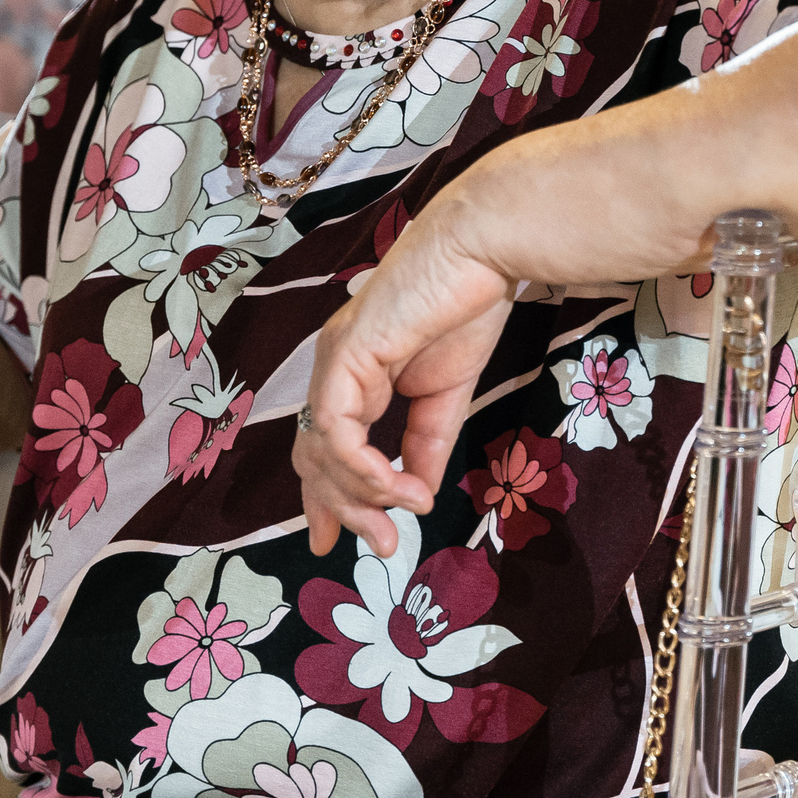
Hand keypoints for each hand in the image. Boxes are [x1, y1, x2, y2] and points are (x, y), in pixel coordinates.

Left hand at [294, 186, 518, 559]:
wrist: (482, 253)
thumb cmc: (468, 306)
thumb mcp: (446, 395)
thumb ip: (426, 445)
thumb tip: (417, 495)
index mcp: (354, 374)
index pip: (324, 447)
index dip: (327, 498)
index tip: (340, 542)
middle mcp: (333, 369)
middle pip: (315, 459)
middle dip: (342, 510)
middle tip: (380, 545)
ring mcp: (334, 362)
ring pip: (324, 453)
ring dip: (364, 497)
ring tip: (404, 517)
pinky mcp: (345, 356)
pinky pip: (340, 431)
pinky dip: (368, 470)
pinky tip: (405, 486)